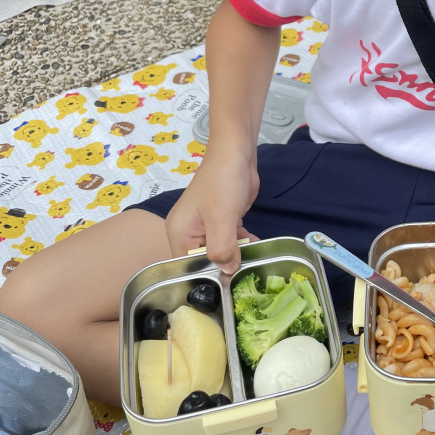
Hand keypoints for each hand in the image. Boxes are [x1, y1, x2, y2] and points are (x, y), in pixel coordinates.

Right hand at [165, 143, 259, 273]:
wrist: (236, 152)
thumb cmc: (223, 183)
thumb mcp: (222, 219)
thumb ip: (222, 249)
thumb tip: (228, 272)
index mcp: (179, 233)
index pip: (188, 267)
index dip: (208, 276)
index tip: (228, 283)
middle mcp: (189, 232)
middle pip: (205, 261)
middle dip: (224, 266)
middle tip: (245, 273)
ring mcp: (206, 226)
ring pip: (220, 251)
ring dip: (236, 255)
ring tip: (253, 258)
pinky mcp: (222, 220)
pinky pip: (230, 240)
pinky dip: (241, 243)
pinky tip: (254, 244)